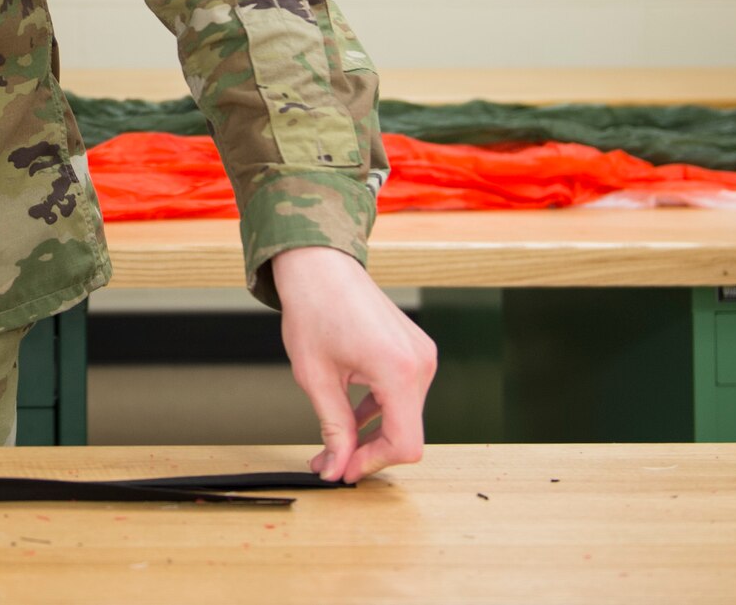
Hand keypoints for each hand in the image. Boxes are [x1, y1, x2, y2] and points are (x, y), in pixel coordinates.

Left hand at [270, 245, 436, 483]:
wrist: (319, 264)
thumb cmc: (313, 308)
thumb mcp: (316, 377)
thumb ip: (333, 428)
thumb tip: (336, 466)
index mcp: (398, 369)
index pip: (405, 444)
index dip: (372, 464)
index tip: (343, 470)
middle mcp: (420, 362)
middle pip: (406, 432)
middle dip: (368, 451)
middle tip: (330, 461)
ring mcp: (421, 354)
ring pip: (406, 415)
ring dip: (373, 432)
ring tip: (334, 442)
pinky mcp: (414, 350)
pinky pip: (403, 393)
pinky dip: (379, 411)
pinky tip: (351, 418)